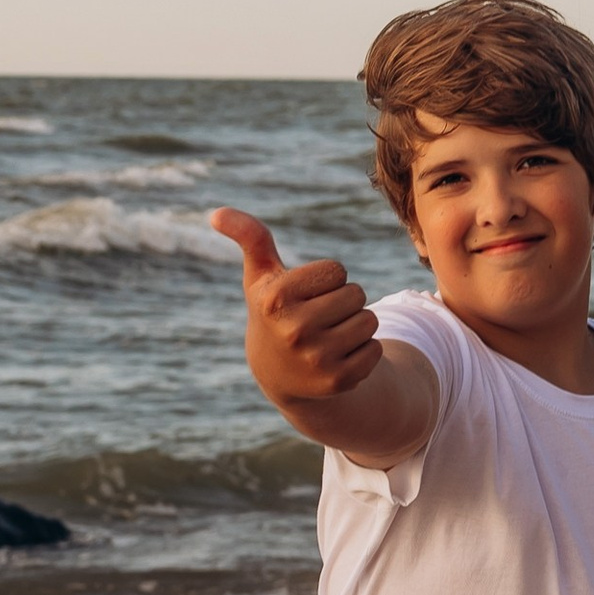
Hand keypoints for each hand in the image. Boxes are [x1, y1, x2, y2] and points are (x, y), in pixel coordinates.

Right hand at [211, 209, 382, 408]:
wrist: (277, 374)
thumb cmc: (274, 312)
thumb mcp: (261, 276)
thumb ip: (250, 238)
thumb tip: (217, 213)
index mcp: (276, 299)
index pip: (337, 270)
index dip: (325, 280)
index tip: (305, 296)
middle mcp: (295, 330)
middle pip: (356, 294)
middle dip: (343, 301)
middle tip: (319, 317)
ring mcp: (317, 358)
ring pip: (370, 321)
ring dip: (355, 325)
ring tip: (328, 335)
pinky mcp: (338, 380)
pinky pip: (376, 349)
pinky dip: (363, 350)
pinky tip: (337, 356)